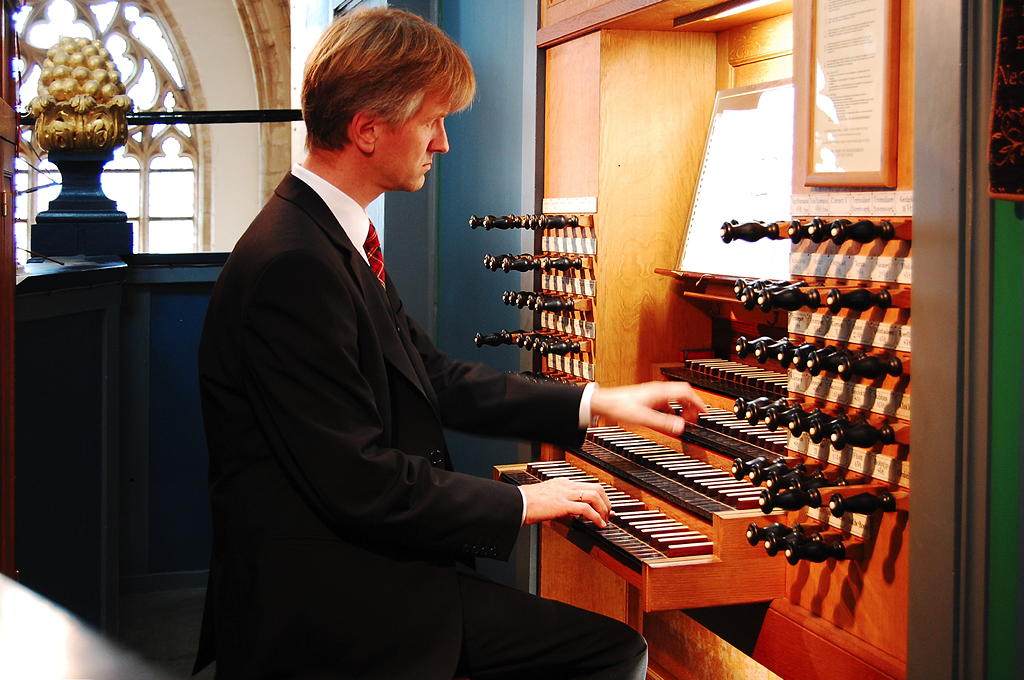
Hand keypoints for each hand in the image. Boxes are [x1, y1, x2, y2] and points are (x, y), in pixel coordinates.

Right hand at [521, 478, 610, 527]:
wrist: (518, 504)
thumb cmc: (527, 502)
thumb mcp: (547, 497)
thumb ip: (561, 500)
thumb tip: (571, 511)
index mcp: (563, 482)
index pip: (588, 484)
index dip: (601, 495)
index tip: (605, 505)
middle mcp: (567, 485)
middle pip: (596, 488)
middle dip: (607, 501)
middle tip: (609, 513)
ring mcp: (565, 494)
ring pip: (594, 495)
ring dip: (604, 509)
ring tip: (605, 520)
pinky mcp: (563, 505)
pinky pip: (586, 509)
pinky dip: (596, 517)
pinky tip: (598, 524)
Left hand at [589, 381, 706, 435]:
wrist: (604, 403)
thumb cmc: (620, 407)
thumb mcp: (643, 418)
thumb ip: (663, 423)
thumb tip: (681, 427)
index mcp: (660, 391)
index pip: (686, 392)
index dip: (698, 402)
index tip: (704, 412)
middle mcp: (658, 390)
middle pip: (683, 393)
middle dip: (692, 405)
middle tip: (695, 418)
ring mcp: (653, 394)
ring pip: (674, 397)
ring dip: (682, 408)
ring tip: (684, 420)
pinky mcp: (648, 399)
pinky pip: (666, 403)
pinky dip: (672, 410)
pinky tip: (669, 419)